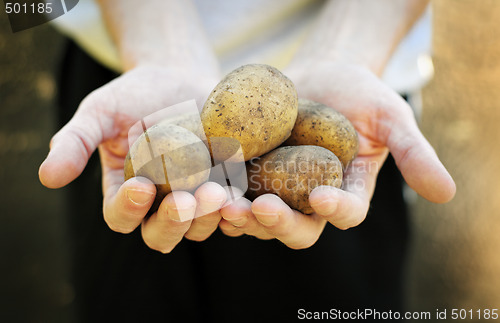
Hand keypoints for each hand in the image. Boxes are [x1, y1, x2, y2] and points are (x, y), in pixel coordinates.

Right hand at [39, 65, 226, 252]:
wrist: (181, 77)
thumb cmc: (134, 94)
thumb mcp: (99, 112)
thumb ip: (75, 142)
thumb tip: (47, 177)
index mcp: (125, 192)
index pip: (120, 216)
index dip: (128, 209)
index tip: (139, 186)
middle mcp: (159, 203)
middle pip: (162, 233)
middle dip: (174, 221)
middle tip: (186, 200)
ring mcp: (194, 197)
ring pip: (199, 227)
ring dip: (208, 216)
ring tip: (218, 193)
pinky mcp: (225, 187)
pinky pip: (231, 209)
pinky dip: (237, 208)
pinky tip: (242, 195)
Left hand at [219, 61, 455, 248]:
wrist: (319, 74)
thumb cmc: (359, 93)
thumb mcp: (391, 117)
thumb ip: (414, 154)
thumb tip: (447, 194)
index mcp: (346, 191)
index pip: (344, 213)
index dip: (335, 211)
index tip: (322, 198)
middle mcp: (308, 200)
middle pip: (296, 228)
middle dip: (277, 224)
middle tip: (259, 209)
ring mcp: (276, 189)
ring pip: (258, 218)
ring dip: (241, 216)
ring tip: (225, 202)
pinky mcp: (248, 174)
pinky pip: (232, 192)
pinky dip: (219, 192)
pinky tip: (206, 182)